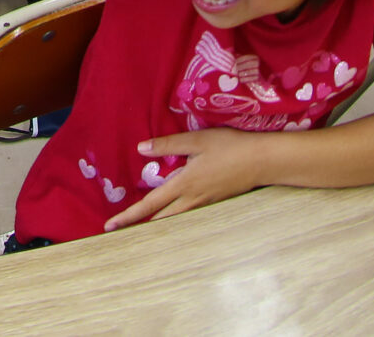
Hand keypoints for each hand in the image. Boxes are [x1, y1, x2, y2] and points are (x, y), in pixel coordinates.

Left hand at [104, 130, 269, 229]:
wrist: (263, 161)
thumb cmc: (229, 147)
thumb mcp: (196, 140)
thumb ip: (168, 145)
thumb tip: (141, 148)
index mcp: (184, 184)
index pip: (150, 204)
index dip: (129, 216)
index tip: (110, 226)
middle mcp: (192, 199)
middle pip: (160, 220)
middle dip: (138, 226)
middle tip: (118, 232)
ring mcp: (205, 204)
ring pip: (175, 220)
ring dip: (156, 225)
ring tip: (139, 228)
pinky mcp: (215, 202)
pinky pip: (189, 216)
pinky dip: (174, 220)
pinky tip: (171, 216)